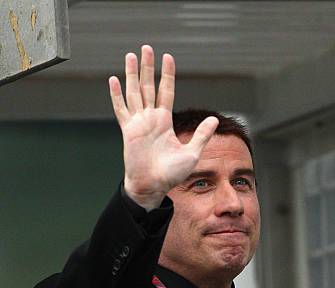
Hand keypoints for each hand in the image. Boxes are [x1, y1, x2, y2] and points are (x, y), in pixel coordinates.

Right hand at [109, 45, 218, 207]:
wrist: (153, 185)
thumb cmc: (171, 174)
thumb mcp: (192, 153)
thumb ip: (201, 135)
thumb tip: (214, 119)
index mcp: (165, 122)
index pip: (166, 92)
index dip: (167, 75)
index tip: (168, 57)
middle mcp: (150, 119)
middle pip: (148, 86)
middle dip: (148, 67)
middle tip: (146, 48)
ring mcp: (138, 124)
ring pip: (134, 92)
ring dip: (132, 74)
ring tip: (131, 56)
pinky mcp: (128, 131)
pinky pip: (121, 109)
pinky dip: (117, 95)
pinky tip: (114, 80)